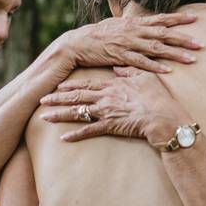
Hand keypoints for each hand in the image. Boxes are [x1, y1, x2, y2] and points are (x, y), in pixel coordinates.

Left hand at [39, 67, 184, 142]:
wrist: (163, 117)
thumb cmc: (157, 97)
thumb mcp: (145, 77)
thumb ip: (130, 71)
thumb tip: (118, 66)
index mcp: (112, 85)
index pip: (87, 84)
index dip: (71, 84)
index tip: (58, 85)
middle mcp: (105, 97)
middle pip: (76, 97)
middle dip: (57, 98)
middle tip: (42, 99)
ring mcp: (106, 112)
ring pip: (78, 112)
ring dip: (60, 114)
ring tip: (44, 117)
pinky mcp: (110, 127)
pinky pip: (88, 131)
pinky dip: (75, 134)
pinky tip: (63, 138)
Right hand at [59, 13, 202, 74]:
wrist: (77, 43)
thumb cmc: (96, 35)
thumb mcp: (116, 26)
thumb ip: (131, 25)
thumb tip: (143, 23)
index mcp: (134, 23)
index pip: (160, 19)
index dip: (178, 18)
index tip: (194, 18)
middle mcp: (134, 31)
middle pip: (164, 34)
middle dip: (184, 38)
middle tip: (201, 43)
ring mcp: (128, 44)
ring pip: (156, 48)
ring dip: (175, 54)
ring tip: (192, 59)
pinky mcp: (121, 57)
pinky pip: (141, 62)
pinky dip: (155, 66)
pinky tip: (168, 71)